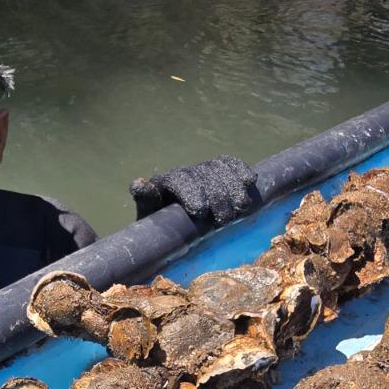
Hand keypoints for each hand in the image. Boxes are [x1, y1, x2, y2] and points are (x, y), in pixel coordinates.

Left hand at [131, 154, 260, 227]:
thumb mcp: (149, 215)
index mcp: (166, 181)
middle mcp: (186, 173)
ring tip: (240, 208)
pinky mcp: (218, 172)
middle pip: (205, 177)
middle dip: (218, 198)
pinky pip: (230, 164)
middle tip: (224, 221)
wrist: (173, 225)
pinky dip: (241, 170)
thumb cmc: (159, 224)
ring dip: (234, 188)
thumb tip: (138, 184)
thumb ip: (146, 199)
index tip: (200, 212)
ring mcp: (203, 170)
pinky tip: (250, 181)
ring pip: (220, 170)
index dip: (191, 192)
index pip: (180, 179)